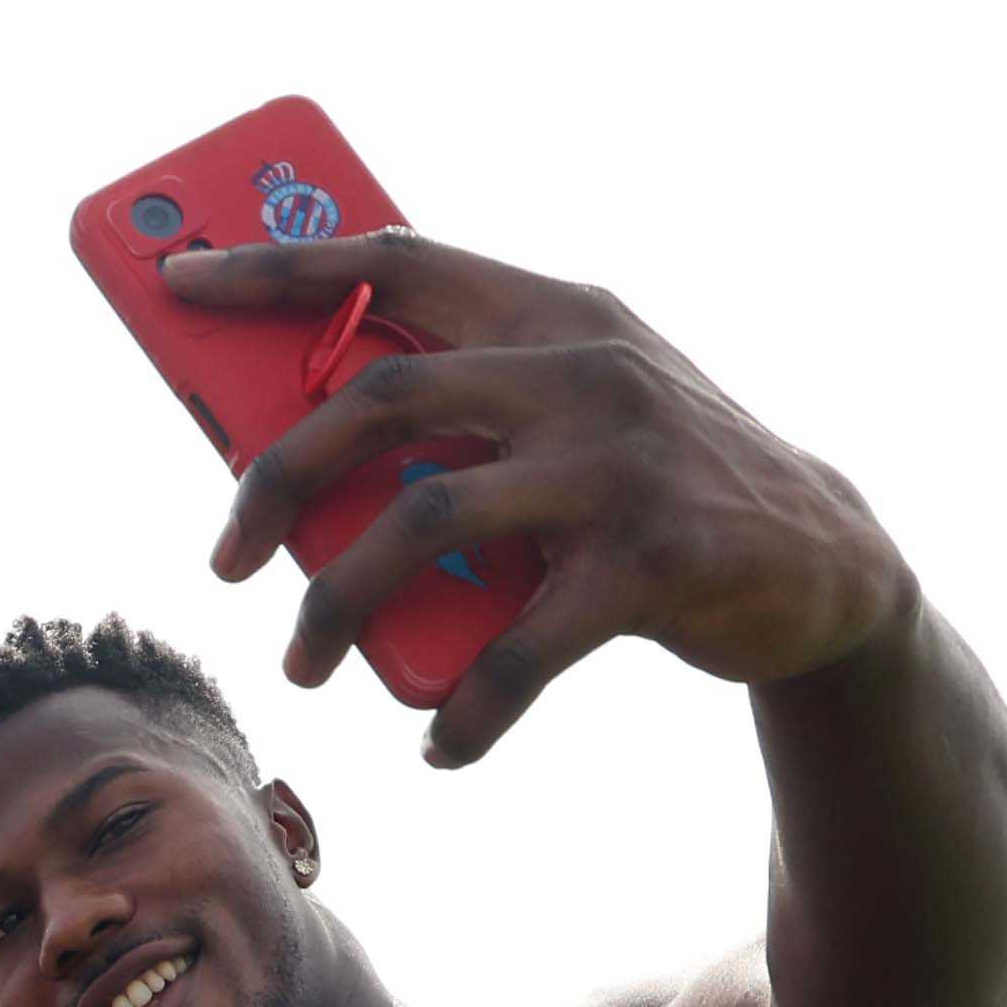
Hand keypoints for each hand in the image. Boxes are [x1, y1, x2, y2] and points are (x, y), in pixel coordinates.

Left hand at [165, 229, 907, 765]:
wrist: (826, 566)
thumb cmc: (657, 494)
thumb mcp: (571, 420)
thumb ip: (467, 417)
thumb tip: (302, 469)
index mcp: (551, 314)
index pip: (394, 260)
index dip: (277, 268)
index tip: (180, 284)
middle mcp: (581, 369)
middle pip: (380, 399)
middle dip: (275, 479)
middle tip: (220, 558)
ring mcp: (618, 463)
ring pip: (423, 523)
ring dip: (338, 605)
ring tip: (306, 665)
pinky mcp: (652, 561)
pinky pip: (518, 649)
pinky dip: (464, 710)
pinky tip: (440, 747)